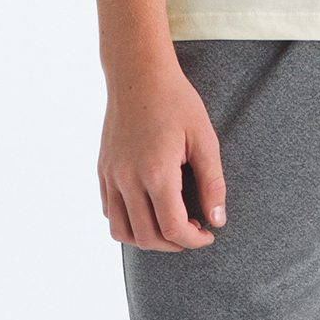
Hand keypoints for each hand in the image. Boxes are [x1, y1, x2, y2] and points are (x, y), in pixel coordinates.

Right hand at [98, 63, 225, 250]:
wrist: (138, 74)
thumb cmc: (176, 102)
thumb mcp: (205, 139)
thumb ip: (212, 183)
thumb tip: (217, 220)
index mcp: (156, 173)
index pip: (172, 229)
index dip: (194, 241)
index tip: (208, 234)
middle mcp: (127, 179)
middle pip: (147, 237)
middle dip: (174, 245)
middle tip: (193, 231)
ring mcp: (110, 176)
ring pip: (121, 231)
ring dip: (147, 239)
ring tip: (170, 225)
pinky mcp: (102, 170)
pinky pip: (109, 211)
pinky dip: (128, 221)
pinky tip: (149, 208)